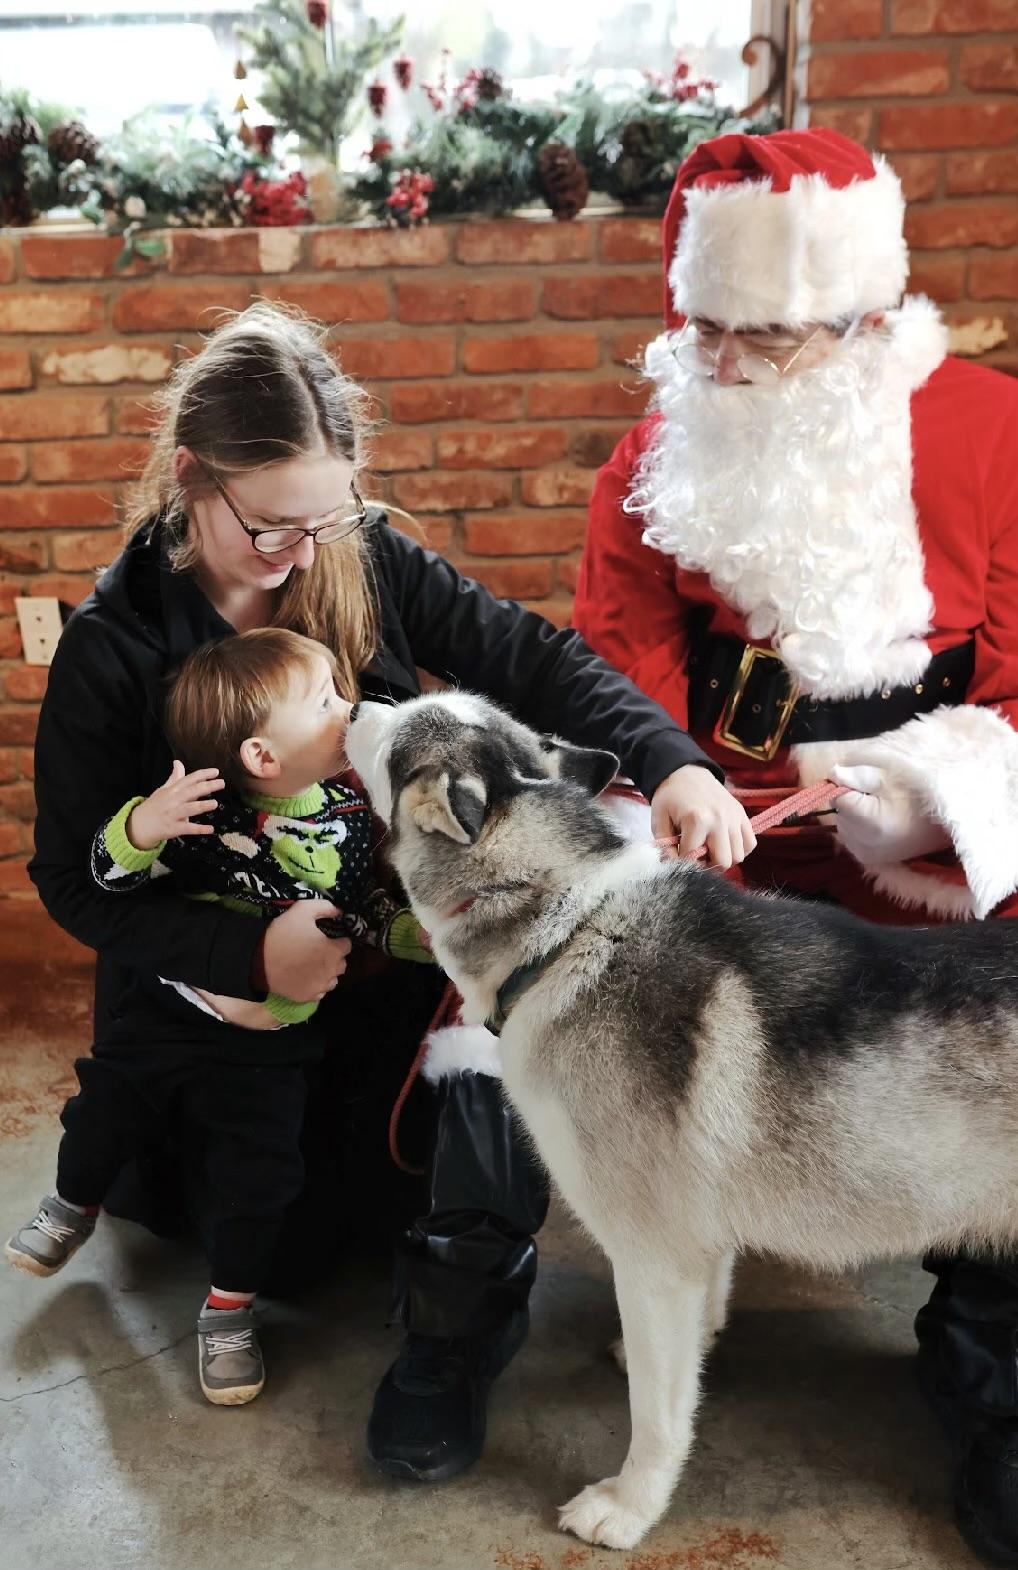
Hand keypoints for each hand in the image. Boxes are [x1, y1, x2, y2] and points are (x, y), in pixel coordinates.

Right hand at [127, 762, 223, 850]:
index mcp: (172, 790)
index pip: (189, 779)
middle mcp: (173, 800)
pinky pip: (187, 829)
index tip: (216, 772)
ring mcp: (172, 814)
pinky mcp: (173, 828)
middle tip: (222, 783)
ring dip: (202, 806)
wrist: (139, 825)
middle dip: (207, 786)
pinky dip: (199, 829)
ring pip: (189, 809)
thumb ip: (174, 777)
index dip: (202, 774)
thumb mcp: (163, 790)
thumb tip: (178, 762)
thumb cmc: (155, 806)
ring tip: (215, 803)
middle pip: (191, 791)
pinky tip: (211, 829)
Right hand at [261, 899, 351, 1003]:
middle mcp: (331, 971)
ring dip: (328, 972)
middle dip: (334, 956)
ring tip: (314, 965)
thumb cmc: (282, 934)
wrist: (258, 961)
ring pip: (333, 979)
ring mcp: (320, 986)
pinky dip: (317, 985)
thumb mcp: (302, 910)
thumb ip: (325, 907)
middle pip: (342, 963)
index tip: (328, 938)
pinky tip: (307, 977)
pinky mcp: (308, 997)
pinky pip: (320, 992)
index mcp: (333, 950)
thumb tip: (339, 911)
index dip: (338, 940)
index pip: (347, 945)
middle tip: (319, 950)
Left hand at [650, 764, 755, 869]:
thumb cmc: (670, 797)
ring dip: (724, 857)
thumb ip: (664, 846)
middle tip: (698, 857)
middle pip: (723, 862)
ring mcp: (734, 817)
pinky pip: (750, 843)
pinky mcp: (742, 815)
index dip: (684, 861)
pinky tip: (725, 844)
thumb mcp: (659, 820)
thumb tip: (674, 866)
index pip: (693, 857)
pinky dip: (740, 849)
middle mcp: (720, 820)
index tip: (679, 855)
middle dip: (709, 865)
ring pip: (738, 855)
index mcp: (697, 820)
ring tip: (711, 849)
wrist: (686, 772)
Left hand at [831, 764, 950, 864]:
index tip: (871, 784)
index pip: (837, 797)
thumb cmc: (920, 796)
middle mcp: (863, 845)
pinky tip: (880, 823)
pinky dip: (858, 828)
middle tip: (882, 797)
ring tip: (883, 810)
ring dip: (854, 815)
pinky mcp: (867, 860)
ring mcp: (864, 855)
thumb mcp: (890, 777)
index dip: (850, 785)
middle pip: (839, 812)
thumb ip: (857, 775)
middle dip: (852, 801)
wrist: (944, 825)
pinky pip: (850, 836)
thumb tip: (832, 775)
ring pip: (842, 824)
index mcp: (869, 823)